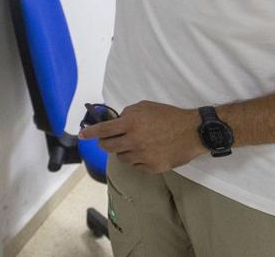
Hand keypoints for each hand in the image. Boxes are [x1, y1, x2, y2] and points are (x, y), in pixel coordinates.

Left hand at [79, 101, 205, 173]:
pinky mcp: (152, 168)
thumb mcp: (145, 107)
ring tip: (134, 144)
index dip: (90, 133)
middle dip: (104, 143)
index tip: (81, 135)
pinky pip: (136, 166)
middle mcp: (134, 141)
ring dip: (122, 151)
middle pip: (108, 147)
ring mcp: (143, 156)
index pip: (103, 130)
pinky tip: (145, 152)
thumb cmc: (168, 116)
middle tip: (108, 140)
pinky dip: (136, 159)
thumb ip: (127, 114)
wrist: (192, 132)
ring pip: (121, 157)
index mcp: (131, 123)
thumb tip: (115, 122)